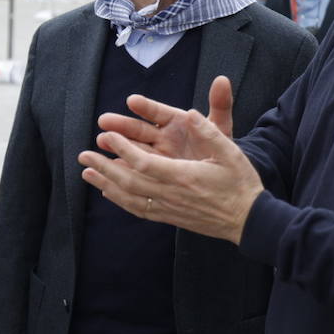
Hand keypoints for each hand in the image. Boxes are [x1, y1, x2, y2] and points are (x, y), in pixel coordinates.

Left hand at [79, 78, 261, 244]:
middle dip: (104, 166)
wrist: (249, 221)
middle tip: (83, 154)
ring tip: (86, 173)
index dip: (123, 149)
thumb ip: (209, 132)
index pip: (144, 163)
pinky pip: (138, 209)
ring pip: (129, 197)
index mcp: (184, 176)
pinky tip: (108, 193)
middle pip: (129, 181)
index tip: (108, 136)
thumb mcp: (230, 152)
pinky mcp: (170, 217)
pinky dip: (119, 200)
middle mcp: (172, 194)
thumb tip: (189, 113)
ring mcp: (169, 208)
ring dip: (106, 184)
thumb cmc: (240, 183)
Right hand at [95, 77, 235, 161]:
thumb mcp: (221, 127)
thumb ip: (220, 104)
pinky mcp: (152, 171)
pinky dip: (122, 168)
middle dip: (121, 124)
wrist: (221, 176)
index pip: (158, 112)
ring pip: (133, 148)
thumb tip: (223, 80)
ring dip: (116, 143)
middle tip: (104, 121)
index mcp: (176, 122)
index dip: (146, 106)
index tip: (132, 100)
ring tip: (102, 140)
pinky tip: (108, 167)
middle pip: (139, 129)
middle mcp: (162, 136)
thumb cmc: (219, 148)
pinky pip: (135, 169)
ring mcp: (155, 155)